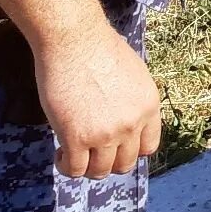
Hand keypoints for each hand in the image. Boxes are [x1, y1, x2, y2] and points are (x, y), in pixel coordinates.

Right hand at [37, 20, 161, 178]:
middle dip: (108, 161)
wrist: (75, 40)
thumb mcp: (133, 74)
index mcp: (149, 106)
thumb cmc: (99, 48)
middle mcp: (132, 123)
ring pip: (100, 171)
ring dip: (87, 166)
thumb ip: (132, 101)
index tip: (115, 146)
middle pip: (124, 164)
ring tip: (74, 152)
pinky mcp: (77, 138)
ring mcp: (105, 134)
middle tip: (91, 150)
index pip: (148, 147)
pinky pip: (75, 169)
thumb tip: (124, 117)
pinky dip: (66, 166)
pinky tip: (61, 152)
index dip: (129, 150)